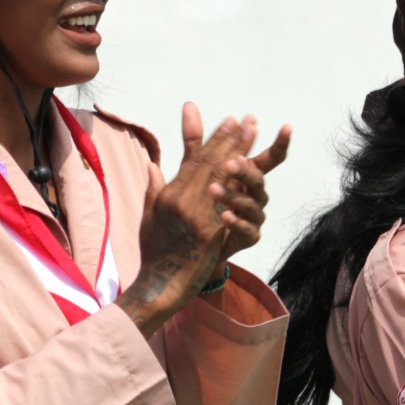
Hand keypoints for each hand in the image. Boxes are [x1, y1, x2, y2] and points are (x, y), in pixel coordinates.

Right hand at [115, 103, 251, 335]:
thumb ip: (155, 188)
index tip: (230, 121)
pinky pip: (227, 204)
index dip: (214, 138)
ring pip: (220, 178)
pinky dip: (239, 186)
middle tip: (248, 120)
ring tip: (254, 135)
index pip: (195, 158)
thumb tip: (154, 164)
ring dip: (239, 154)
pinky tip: (252, 171)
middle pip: (211, 163)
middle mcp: (182, 200)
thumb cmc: (155, 251)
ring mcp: (196, 216)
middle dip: (231, 139)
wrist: (160, 284)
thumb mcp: (149, 216)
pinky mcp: (208, 234)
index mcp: (170, 194)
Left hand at [199, 112, 292, 269]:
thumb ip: (195, 140)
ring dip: (233, 195)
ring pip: (251, 204)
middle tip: (231, 162)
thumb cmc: (201, 204)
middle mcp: (254, 194)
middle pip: (258, 179)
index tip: (287, 127)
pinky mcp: (248, 237)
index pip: (269, 157)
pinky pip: (247, 229)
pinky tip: (224, 216)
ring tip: (213, 189)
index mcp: (247, 176)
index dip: (280, 143)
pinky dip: (236, 222)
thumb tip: (188, 104)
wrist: (194, 245)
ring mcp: (254, 216)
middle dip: (246, 169)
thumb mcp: (194, 170)